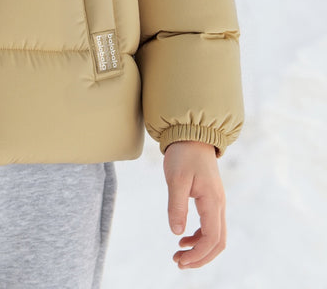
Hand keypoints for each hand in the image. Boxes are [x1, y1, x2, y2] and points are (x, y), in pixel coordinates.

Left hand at [163, 140, 225, 268]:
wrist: (192, 134)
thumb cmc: (184, 154)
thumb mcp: (176, 179)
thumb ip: (177, 206)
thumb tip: (176, 232)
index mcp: (213, 201)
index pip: (212, 238)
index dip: (197, 254)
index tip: (179, 259)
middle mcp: (219, 204)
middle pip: (218, 243)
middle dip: (200, 257)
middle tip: (178, 262)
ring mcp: (216, 202)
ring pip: (215, 236)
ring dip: (199, 249)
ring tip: (178, 254)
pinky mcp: (210, 199)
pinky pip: (210, 225)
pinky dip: (198, 237)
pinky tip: (183, 237)